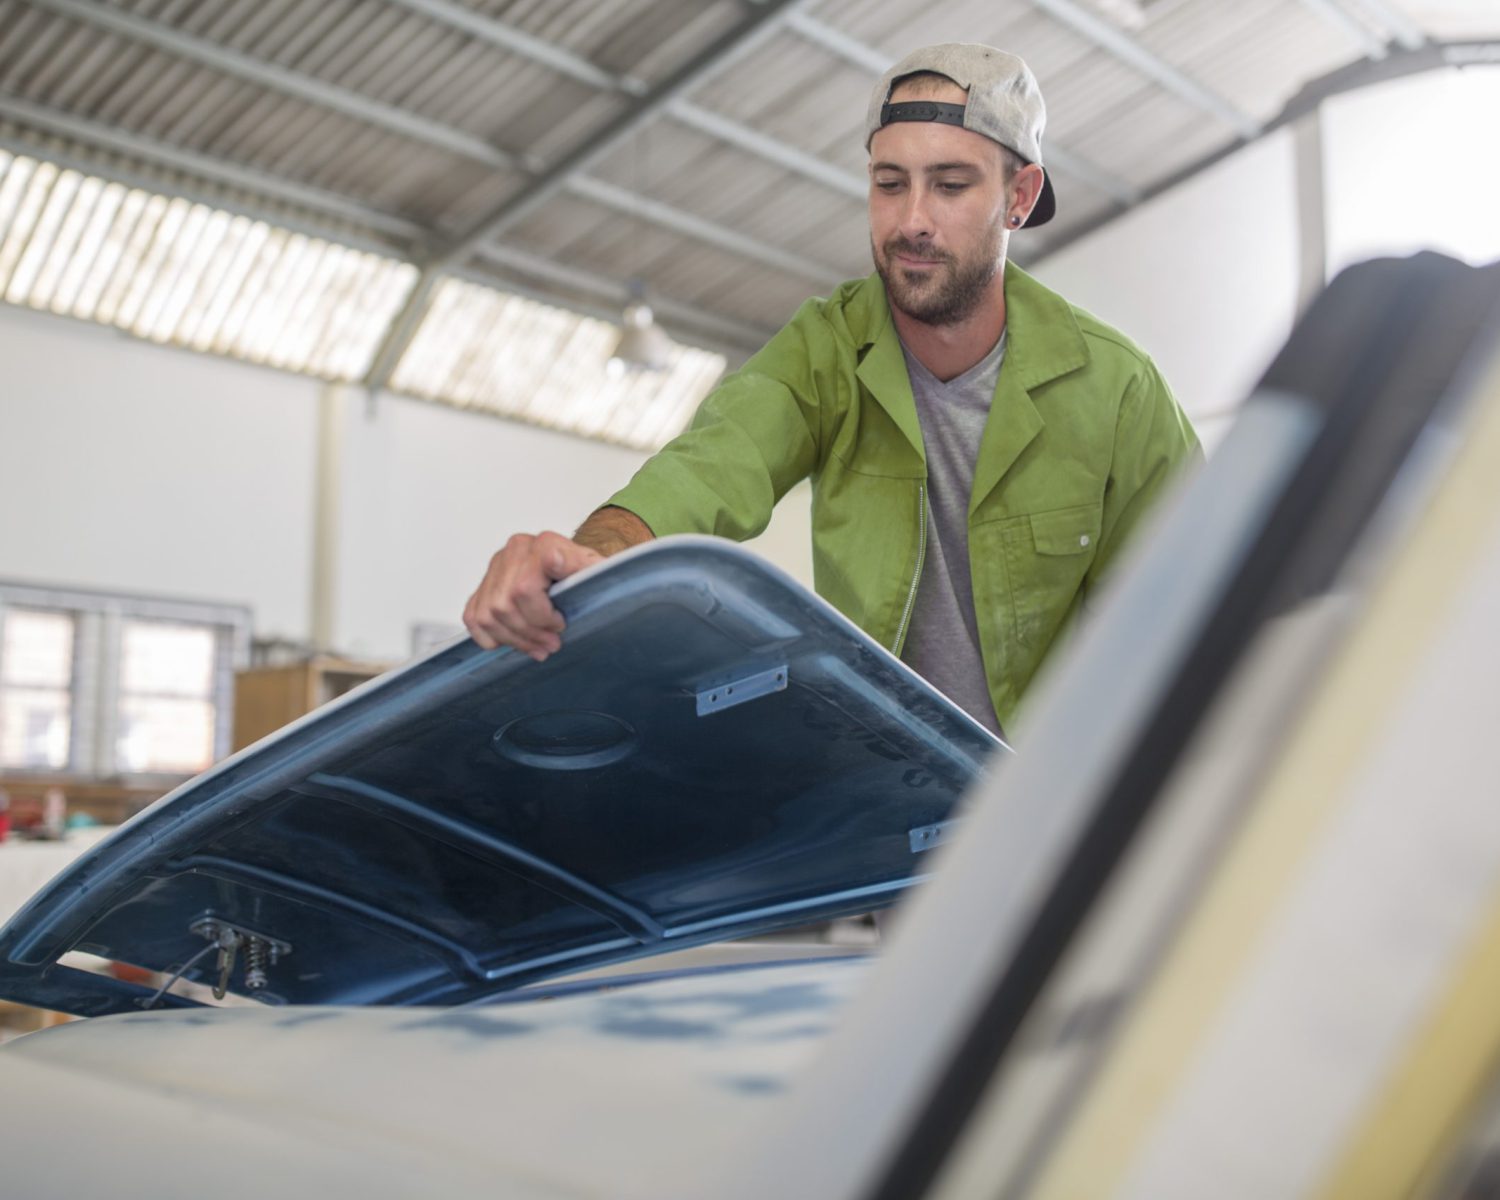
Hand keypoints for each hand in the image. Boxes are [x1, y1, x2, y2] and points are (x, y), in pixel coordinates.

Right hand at [463, 532, 602, 659]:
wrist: (572, 562)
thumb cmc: (584, 570)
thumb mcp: (597, 570)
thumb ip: (588, 568)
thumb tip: (571, 566)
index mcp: (543, 544)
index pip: (525, 586)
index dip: (541, 614)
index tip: (560, 622)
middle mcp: (514, 551)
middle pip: (506, 606)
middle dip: (531, 633)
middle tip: (553, 643)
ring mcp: (495, 568)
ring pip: (488, 615)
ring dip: (514, 639)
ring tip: (538, 647)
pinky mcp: (484, 584)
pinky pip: (473, 617)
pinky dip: (490, 636)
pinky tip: (512, 641)